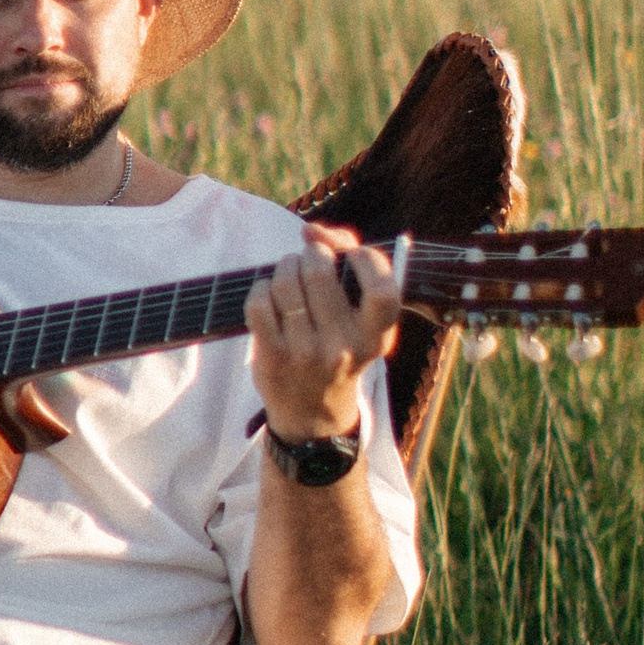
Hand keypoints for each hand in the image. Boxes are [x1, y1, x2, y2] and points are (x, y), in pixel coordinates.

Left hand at [245, 224, 399, 443]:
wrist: (313, 414)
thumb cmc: (338, 349)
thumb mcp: (359, 320)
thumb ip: (349, 265)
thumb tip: (313, 230)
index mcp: (377, 336)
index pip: (383, 290)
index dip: (366, 259)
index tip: (353, 254)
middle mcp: (344, 347)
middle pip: (319, 272)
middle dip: (311, 254)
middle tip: (310, 260)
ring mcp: (306, 353)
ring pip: (285, 282)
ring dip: (285, 267)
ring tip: (289, 274)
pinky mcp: (273, 356)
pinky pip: (260, 301)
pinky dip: (262, 288)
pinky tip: (270, 295)